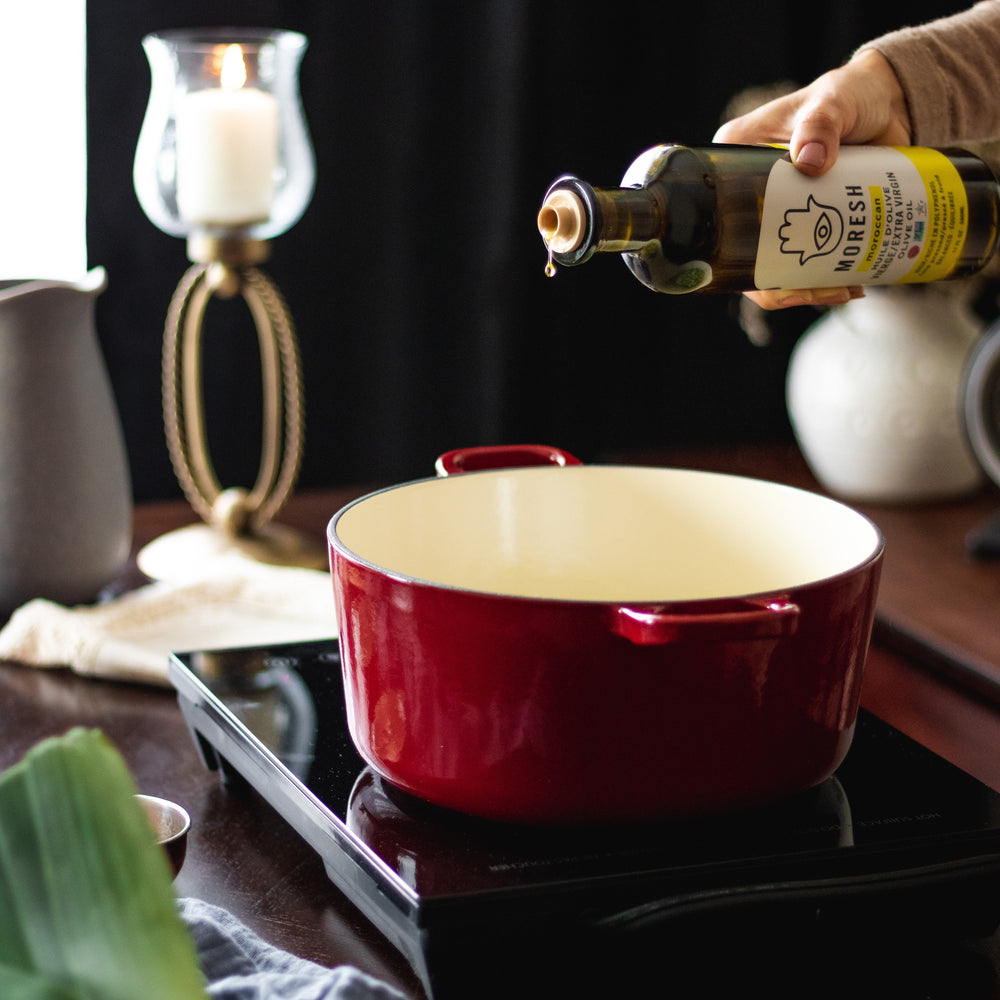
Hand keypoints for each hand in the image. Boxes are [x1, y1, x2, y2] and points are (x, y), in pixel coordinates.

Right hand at [714, 49, 911, 309]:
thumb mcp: (831, 103)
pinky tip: (851, 284)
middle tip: (818, 288)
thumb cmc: (850, 95)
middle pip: (749, 256)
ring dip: (808, 288)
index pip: (721, 218)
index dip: (738, 255)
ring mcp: (781, 214)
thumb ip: (820, 123)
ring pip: (779, 267)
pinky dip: (827, 279)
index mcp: (736, 161)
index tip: (772, 273)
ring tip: (842, 289)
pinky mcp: (811, 223)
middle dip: (781, 284)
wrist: (892, 103)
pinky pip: (808, 261)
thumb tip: (809, 161)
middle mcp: (750, 194)